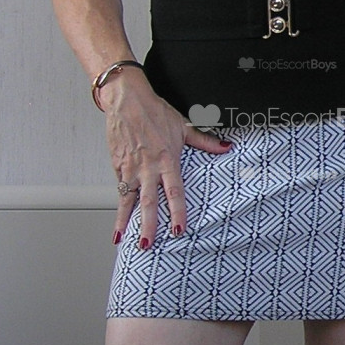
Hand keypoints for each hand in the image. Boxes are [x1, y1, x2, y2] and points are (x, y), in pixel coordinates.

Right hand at [101, 68, 231, 248]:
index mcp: (167, 159)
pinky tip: (118, 224)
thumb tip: (226, 146)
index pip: (174, 191)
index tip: (178, 229)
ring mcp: (131, 167)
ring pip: (128, 199)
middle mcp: (148, 167)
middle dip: (148, 225)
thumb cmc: (154, 111)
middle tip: (148, 245)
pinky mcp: (118, 165)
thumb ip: (204, 141)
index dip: (177, 211)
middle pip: (149, 202)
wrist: (126, 99)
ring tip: (123, 240)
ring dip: (125, 221)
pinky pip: (119, 190)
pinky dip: (118, 207)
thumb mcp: (183, 126)